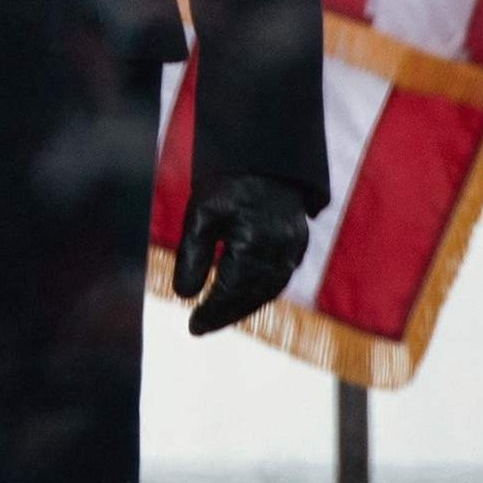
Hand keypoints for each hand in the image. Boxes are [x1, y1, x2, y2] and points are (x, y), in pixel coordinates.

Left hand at [176, 174, 308, 335]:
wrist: (264, 154)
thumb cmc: (227, 182)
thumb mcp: (200, 214)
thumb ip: (192, 255)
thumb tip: (184, 295)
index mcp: (255, 240)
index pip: (231, 289)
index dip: (212, 311)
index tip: (193, 326)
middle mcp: (280, 248)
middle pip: (251, 296)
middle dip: (225, 315)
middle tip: (201, 327)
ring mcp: (294, 247)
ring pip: (268, 291)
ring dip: (243, 308)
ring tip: (217, 317)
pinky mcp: (299, 244)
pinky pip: (279, 278)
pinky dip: (259, 293)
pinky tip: (241, 297)